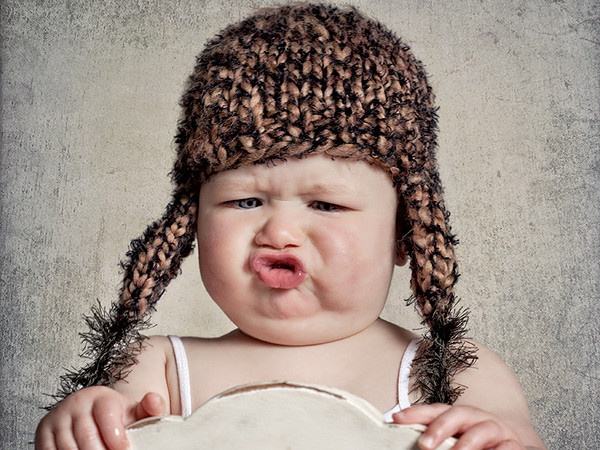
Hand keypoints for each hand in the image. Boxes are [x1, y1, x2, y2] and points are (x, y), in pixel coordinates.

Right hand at [35, 386, 165, 449]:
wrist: (92, 414)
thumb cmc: (118, 418)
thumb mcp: (135, 411)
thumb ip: (149, 408)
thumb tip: (154, 400)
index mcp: (100, 396)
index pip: (107, 417)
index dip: (117, 438)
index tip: (125, 449)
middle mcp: (75, 403)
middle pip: (87, 438)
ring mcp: (57, 417)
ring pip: (68, 448)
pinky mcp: (43, 432)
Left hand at [393, 404, 523, 449]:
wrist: (510, 445)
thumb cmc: (473, 443)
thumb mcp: (452, 439)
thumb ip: (434, 440)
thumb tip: (409, 440)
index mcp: (458, 415)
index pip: (436, 410)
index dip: (416, 413)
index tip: (397, 418)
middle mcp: (476, 418)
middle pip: (457, 414)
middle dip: (440, 427)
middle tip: (424, 445)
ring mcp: (496, 430)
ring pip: (482, 431)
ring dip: (467, 443)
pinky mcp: (513, 445)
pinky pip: (507, 448)